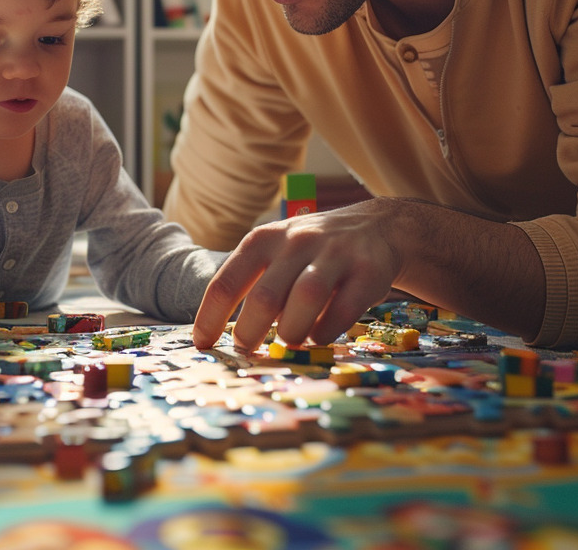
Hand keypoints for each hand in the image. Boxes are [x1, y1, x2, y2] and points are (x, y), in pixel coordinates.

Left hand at [192, 200, 401, 351]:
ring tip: (288, 344)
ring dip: (292, 333)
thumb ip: (256, 286)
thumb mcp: (277, 253)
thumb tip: (228, 337)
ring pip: (305, 299)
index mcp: (264, 239)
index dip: (210, 318)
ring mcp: (334, 254)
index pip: (226, 282)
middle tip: (247, 350)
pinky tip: (319, 336)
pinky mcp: (368, 271)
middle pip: (265, 296)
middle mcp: (296, 242)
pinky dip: (326, 332)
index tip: (201, 344)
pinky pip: (343, 310)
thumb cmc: (312, 251)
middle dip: (250, 332)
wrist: (376, 227)